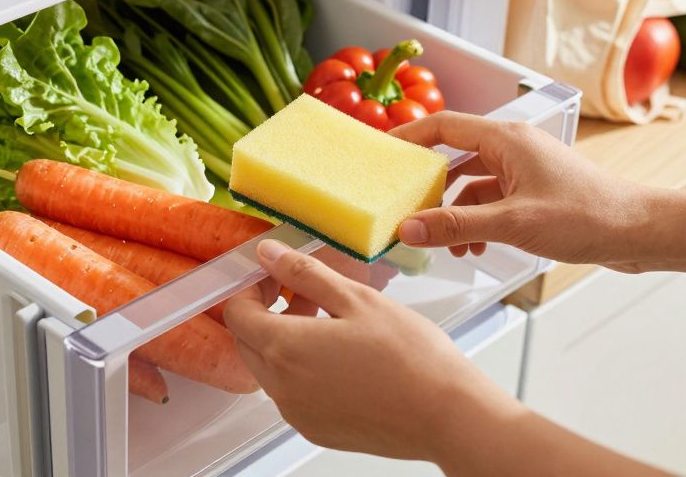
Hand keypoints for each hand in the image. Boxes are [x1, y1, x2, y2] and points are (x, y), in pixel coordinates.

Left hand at [226, 239, 670, 476]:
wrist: (448, 415)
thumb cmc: (412, 358)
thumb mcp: (356, 298)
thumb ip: (305, 274)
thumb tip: (270, 255)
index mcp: (286, 349)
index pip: (237, 312)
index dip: (249, 287)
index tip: (272, 273)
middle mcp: (282, 388)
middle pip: (249, 341)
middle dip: (266, 310)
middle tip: (303, 290)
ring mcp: (298, 413)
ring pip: (270, 367)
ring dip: (285, 338)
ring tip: (331, 317)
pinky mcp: (317, 429)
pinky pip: (293, 392)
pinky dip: (302, 367)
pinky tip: (341, 351)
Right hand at [390, 113, 652, 270]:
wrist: (639, 232)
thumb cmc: (589, 216)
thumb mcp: (512, 224)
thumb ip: (456, 226)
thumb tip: (409, 228)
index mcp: (506, 139)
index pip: (443, 125)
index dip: (409, 137)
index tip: (382, 154)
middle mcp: (513, 148)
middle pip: (453, 157)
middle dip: (428, 188)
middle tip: (403, 208)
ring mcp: (524, 171)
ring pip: (470, 185)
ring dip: (453, 213)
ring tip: (442, 243)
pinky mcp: (533, 193)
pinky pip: (489, 201)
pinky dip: (474, 222)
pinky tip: (471, 247)